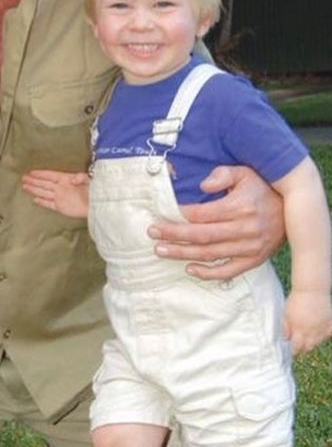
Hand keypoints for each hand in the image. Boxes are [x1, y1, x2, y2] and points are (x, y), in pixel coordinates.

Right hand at [22, 169, 88, 218]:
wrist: (96, 205)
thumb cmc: (93, 191)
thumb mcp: (88, 179)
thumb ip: (80, 177)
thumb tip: (73, 179)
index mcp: (65, 179)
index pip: (50, 175)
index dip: (40, 174)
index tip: (31, 172)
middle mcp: (60, 188)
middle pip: (43, 183)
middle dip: (33, 181)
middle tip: (23, 178)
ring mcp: (60, 197)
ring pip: (43, 192)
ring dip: (34, 190)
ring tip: (25, 186)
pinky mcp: (61, 207)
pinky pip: (48, 204)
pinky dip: (42, 202)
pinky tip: (35, 199)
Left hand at [149, 165, 284, 280]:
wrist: (294, 209)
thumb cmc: (262, 188)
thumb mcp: (245, 172)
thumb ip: (223, 174)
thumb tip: (202, 184)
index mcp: (239, 207)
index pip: (201, 215)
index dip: (179, 216)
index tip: (159, 215)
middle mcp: (244, 229)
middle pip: (201, 236)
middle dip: (173, 235)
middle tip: (152, 234)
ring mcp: (250, 248)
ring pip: (210, 254)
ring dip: (183, 254)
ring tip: (161, 251)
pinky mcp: (254, 260)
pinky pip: (229, 271)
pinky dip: (209, 273)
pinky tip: (189, 269)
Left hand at [284, 290, 331, 354]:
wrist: (311, 289)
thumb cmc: (296, 300)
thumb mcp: (286, 313)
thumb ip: (286, 327)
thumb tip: (286, 339)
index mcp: (299, 330)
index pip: (297, 347)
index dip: (294, 351)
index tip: (293, 351)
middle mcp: (311, 332)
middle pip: (309, 347)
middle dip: (304, 349)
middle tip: (300, 347)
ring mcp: (322, 328)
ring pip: (319, 342)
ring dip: (313, 342)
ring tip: (308, 339)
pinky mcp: (330, 323)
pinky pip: (329, 334)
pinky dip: (325, 335)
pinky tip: (321, 333)